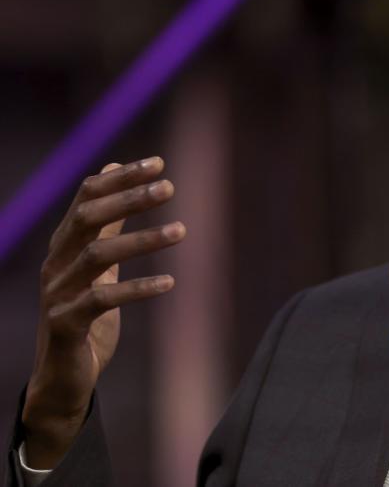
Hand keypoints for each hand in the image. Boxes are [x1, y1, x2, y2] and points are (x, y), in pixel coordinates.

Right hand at [21, 157, 184, 468]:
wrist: (63, 374)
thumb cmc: (85, 312)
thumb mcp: (100, 264)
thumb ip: (108, 224)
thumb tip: (115, 170)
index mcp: (65, 244)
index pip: (87, 197)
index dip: (121, 177)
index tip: (159, 163)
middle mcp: (57, 263)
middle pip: (88, 219)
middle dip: (128, 198)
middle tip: (170, 187)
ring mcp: (57, 294)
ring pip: (97, 256)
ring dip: (142, 240)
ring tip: (182, 231)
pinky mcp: (66, 325)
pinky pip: (101, 300)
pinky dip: (137, 288)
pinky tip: (170, 282)